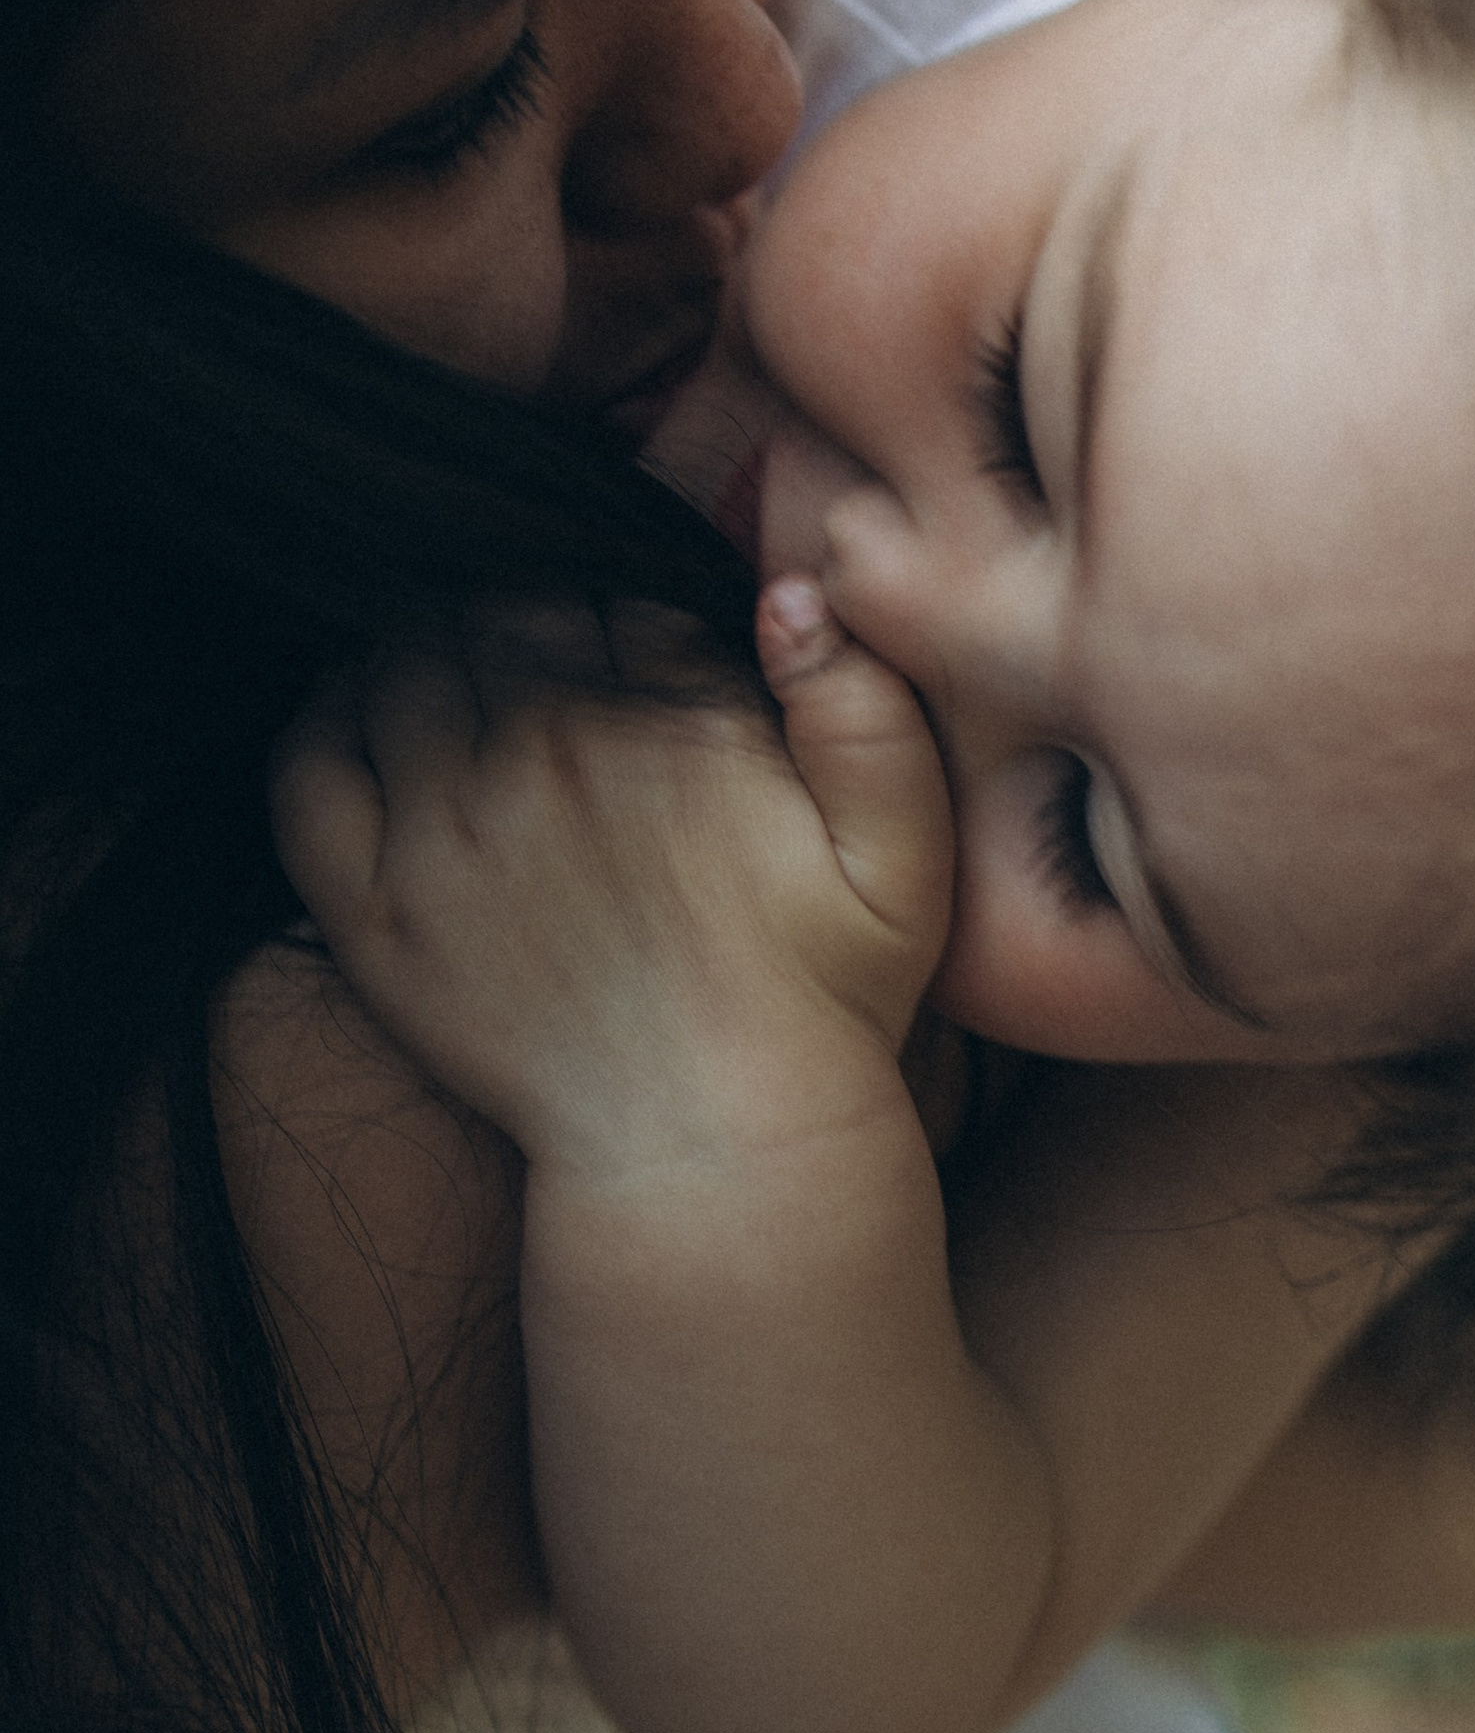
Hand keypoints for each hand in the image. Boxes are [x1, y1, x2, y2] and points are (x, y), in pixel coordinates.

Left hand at [271, 599, 952, 1185]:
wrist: (712, 1149)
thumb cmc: (823, 1004)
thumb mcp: (906, 856)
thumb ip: (864, 709)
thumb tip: (789, 595)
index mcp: (671, 722)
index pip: (608, 582)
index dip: (615, 596)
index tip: (627, 640)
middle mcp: (546, 752)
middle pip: (497, 608)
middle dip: (521, 615)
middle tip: (548, 660)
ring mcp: (444, 826)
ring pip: (402, 661)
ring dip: (430, 651)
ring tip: (468, 685)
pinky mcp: (374, 907)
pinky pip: (309, 765)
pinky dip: (326, 718)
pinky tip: (369, 720)